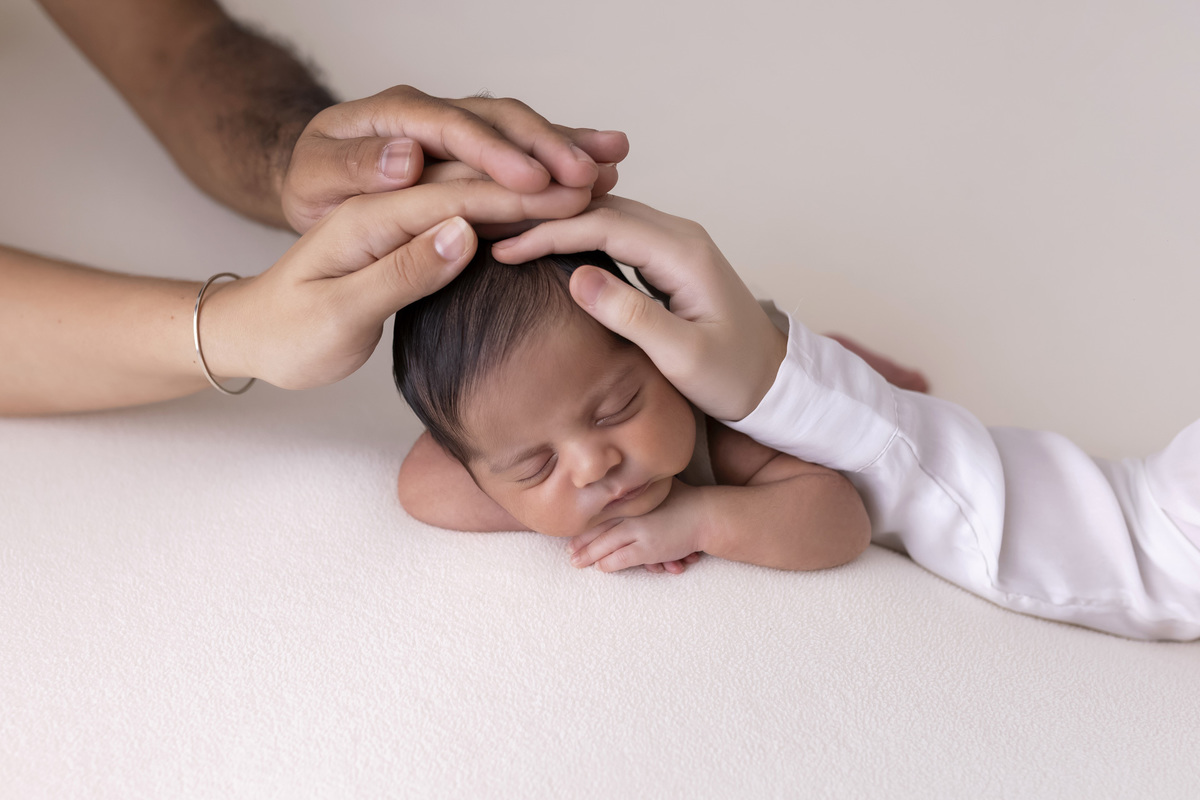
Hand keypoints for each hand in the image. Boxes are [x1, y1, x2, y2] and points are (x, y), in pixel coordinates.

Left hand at [201, 179, 591, 388]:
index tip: (569, 197)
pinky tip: (563, 189)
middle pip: (478, 166)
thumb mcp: (334, 312)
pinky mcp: (417, 217)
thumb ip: (398, 271)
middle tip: (602, 176)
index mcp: (369, 209)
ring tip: (601, 167)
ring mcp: (405, 199)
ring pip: (487, 170)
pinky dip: (525, 186)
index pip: (454, 190)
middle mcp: (390, 191)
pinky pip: (480, 191)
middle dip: (543, 166)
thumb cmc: (288, 328)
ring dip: (544, 164)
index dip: (515, 191)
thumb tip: (463, 232)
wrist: (253, 327)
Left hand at [281, 85, 628, 231]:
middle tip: (586, 178)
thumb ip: (356, 171)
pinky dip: (564, 153)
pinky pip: (525, 145)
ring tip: (614, 163)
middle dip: (546, 147)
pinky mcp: (476, 148)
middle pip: (498, 120)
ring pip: (521, 127)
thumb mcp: (313, 182)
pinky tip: (603, 163)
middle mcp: (433, 111)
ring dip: (568, 146)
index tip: (532, 179)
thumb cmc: (311, 188)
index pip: (451, 127)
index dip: (494, 153)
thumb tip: (407, 159)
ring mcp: (459, 126)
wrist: (312, 181)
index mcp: (391, 115)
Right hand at [492, 197, 786, 420]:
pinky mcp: (669, 258)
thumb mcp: (682, 357)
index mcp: (684, 253)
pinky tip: (547, 245)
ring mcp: (675, 243)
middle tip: (490, 228)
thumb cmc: (733, 377)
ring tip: (508, 232)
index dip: (548, 232)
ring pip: (607, 214)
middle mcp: (680, 236)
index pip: (603, 224)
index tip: (502, 248)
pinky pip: (616, 232)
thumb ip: (632, 316)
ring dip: (559, 221)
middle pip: (601, 207)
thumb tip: (575, 277)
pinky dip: (578, 234)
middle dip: (545, 215)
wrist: (774, 383)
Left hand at [567, 479, 707, 572]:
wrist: (706, 514)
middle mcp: (630, 514)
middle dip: (581, 543)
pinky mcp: (646, 548)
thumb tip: (637, 486)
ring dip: (589, 556)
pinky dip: (608, 564)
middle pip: (597, 529)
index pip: (601, 514)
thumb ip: (645, 491)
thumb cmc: (687, 501)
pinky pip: (620, 559)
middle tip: (568, 553)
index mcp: (632, 501)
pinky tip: (601, 567)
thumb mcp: (660, 491)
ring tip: (576, 563)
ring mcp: (637, 531)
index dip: (585, 526)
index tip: (573, 534)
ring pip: (603, 546)